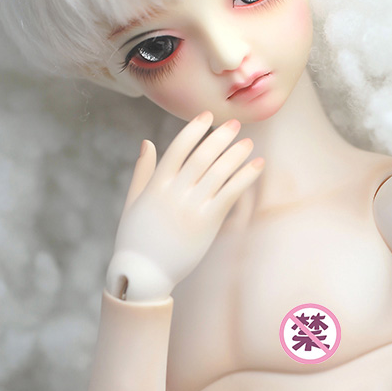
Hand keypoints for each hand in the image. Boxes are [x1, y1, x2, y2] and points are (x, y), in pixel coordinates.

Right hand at [106, 112, 263, 300]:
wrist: (143, 274)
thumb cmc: (136, 239)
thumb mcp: (134, 202)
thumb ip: (142, 171)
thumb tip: (147, 143)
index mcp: (156, 186)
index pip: (178, 149)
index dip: (193, 130)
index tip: (206, 116)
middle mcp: (175, 193)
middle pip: (202, 157)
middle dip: (220, 138)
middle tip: (235, 124)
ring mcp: (192, 208)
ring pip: (219, 173)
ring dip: (236, 155)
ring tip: (249, 143)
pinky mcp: (207, 223)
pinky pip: (231, 193)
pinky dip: (246, 177)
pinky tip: (257, 165)